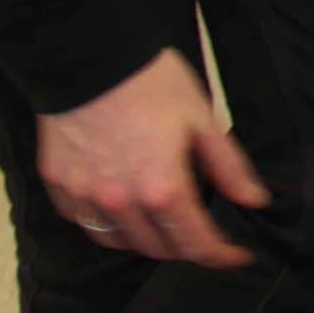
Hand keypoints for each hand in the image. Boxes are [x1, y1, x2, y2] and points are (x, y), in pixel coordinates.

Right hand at [36, 48, 270, 267]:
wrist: (88, 56)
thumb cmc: (150, 81)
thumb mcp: (201, 118)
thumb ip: (228, 166)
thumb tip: (254, 199)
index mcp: (161, 188)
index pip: (195, 242)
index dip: (220, 255)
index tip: (236, 256)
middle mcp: (120, 203)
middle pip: (158, 248)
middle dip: (186, 248)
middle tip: (203, 235)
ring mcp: (85, 197)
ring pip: (118, 242)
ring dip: (145, 240)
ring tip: (164, 224)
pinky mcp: (59, 185)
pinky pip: (85, 222)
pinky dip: (106, 224)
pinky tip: (121, 207)